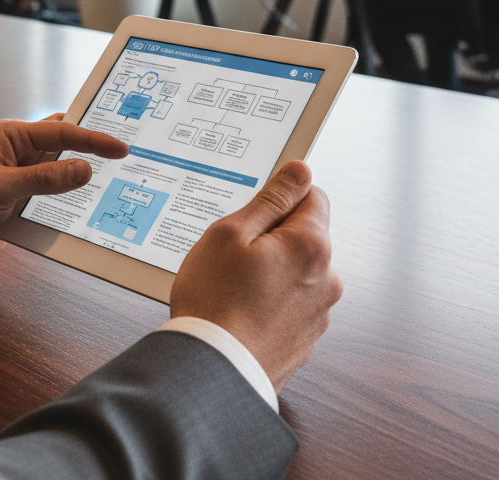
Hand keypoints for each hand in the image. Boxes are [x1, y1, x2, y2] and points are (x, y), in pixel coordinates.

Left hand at [0, 115, 127, 267]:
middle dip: (93, 152)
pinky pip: (52, 203)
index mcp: (12, 136)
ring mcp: (21, 180)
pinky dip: (69, 209)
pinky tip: (90, 216)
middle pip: (65, 149)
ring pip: (62, 178)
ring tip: (119, 188)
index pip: (62, 132)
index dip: (94, 139)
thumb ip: (44, 179)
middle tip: (128, 157)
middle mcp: (19, 154)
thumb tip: (85, 168)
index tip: (121, 148)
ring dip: (83, 184)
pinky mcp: (20, 205)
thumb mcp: (0, 187)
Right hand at [169, 160, 342, 391]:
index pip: (313, 195)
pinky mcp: (306, 339)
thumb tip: (300, 170)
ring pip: (296, 270)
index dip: (279, 196)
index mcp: (311, 247)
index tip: (252, 212)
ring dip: (271, 269)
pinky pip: (291, 302)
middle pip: (304, 235)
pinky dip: (269, 300)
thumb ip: (271, 199)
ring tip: (232, 286)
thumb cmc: (215, 300)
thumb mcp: (231, 232)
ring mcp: (319, 313)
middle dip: (272, 236)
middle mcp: (327, 279)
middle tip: (233, 252)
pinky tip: (239, 309)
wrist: (214, 371)